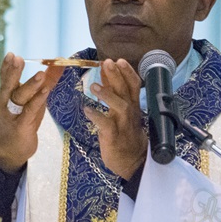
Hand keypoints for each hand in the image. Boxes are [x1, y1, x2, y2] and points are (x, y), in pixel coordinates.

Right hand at [0, 53, 63, 172]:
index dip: (7, 66)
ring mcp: (13, 115)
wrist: (13, 149)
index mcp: (7, 94)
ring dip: (30, 85)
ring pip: (19, 97)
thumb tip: (59, 64)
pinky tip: (45, 92)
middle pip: (8, 84)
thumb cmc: (23, 120)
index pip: (5, 77)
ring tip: (40, 74)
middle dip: (12, 71)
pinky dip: (37, 101)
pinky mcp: (22, 126)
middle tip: (17, 58)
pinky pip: (29, 111)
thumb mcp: (33, 99)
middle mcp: (7, 103)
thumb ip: (46, 81)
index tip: (11, 54)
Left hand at [83, 59, 146, 179]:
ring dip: (107, 94)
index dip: (128, 72)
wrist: (132, 161)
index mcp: (132, 106)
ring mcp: (123, 124)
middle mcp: (130, 113)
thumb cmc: (125, 135)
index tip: (119, 59)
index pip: (134, 85)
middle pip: (126, 91)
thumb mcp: (121, 113)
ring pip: (120, 106)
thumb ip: (114, 95)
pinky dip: (97, 116)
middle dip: (117, 75)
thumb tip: (105, 76)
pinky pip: (106, 125)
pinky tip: (87, 110)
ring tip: (94, 85)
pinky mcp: (114, 136)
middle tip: (107, 62)